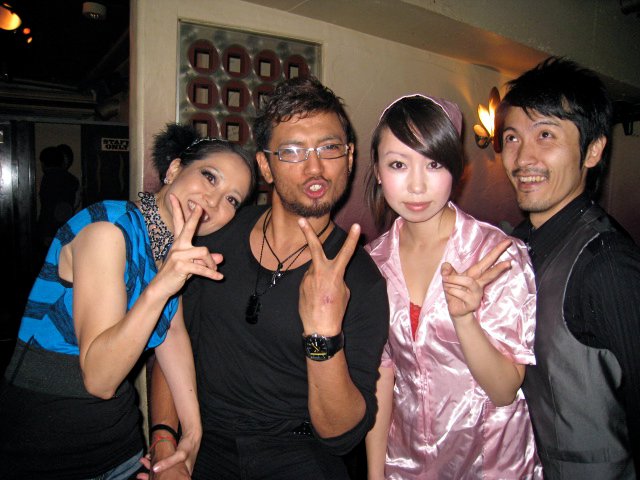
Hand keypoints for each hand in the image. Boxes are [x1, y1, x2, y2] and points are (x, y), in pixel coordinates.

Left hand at [136, 451, 189, 479]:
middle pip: (162, 477)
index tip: (148, 479)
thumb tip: (154, 469)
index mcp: (183, 475)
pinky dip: (155, 460)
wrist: (193, 435)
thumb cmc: (189, 446)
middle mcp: (179, 472)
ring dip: (151, 466)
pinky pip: (162, 462)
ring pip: (161, 469)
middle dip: (150, 475)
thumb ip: (168, 462)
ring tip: (143, 461)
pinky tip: (149, 456)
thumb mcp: (180, 454)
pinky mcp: (172, 460)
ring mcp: (175, 466)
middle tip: (139, 475)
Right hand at [152, 194, 223, 298]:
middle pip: (187, 228)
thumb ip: (205, 260)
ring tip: (215, 271)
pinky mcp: (181, 266)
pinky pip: (201, 268)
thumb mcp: (192, 264)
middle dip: (193, 217)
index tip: (174, 196)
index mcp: (179, 243)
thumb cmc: (176, 274)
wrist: (161, 287)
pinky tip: (218, 277)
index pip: (178, 223)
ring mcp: (178, 255)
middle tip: (199, 207)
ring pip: (203, 252)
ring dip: (211, 263)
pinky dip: (211, 273)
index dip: (177, 209)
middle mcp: (178, 246)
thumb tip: (221, 258)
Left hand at [297, 219, 359, 334]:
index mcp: (334, 273)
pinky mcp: (301, 284)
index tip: (356, 226)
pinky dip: (314, 285)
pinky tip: (316, 297)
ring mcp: (308, 277)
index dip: (352, 239)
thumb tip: (330, 273)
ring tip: (322, 293)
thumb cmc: (336, 310)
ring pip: (314, 269)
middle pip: (314, 247)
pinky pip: (309, 279)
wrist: (319, 327)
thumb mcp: (344, 292)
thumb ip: (337, 277)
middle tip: (301, 219)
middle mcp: (319, 272)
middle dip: (308, 232)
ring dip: (319, 276)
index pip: (346, 252)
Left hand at [441, 239, 511, 321]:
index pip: (487, 261)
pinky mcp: (473, 303)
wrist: (455, 310)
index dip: (497, 251)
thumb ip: (447, 271)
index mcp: (475, 274)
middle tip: (510, 263)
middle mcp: (479, 283)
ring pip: (468, 282)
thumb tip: (446, 265)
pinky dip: (451, 290)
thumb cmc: (454, 291)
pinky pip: (460, 293)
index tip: (508, 242)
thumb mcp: (448, 278)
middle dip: (500, 268)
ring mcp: (477, 294)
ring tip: (446, 280)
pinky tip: (449, 292)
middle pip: (490, 273)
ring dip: (454, 280)